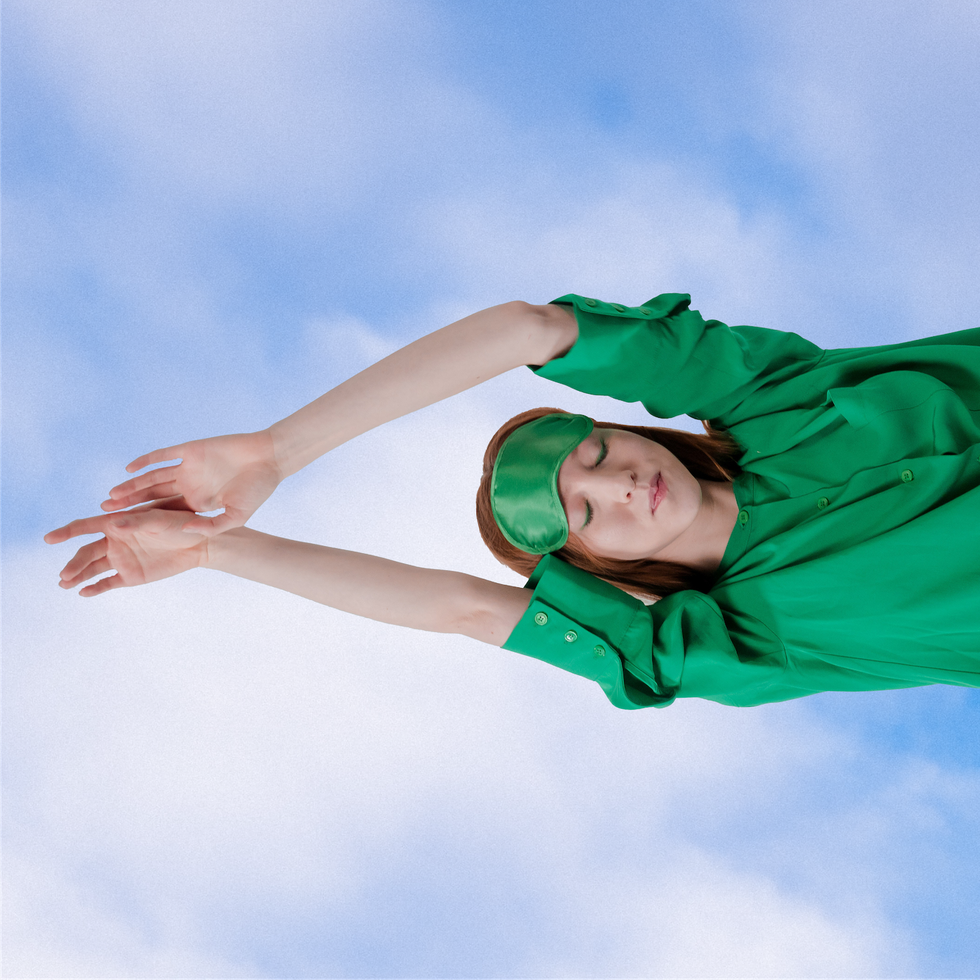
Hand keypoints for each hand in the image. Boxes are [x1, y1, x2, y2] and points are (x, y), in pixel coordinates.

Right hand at [45, 498, 209, 596]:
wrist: (201, 544)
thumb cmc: (181, 524)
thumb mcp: (160, 519)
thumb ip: (136, 521)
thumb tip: (111, 522)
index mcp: (117, 523)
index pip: (86, 526)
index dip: (66, 532)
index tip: (48, 538)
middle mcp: (114, 541)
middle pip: (86, 552)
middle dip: (74, 564)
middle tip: (64, 576)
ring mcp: (121, 559)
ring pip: (93, 569)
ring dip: (78, 576)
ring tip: (64, 584)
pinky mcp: (130, 576)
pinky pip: (108, 583)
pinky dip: (95, 588)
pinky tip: (83, 593)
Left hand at [101, 430, 280, 534]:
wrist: (270, 457)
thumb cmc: (258, 489)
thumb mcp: (237, 515)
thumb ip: (212, 525)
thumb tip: (184, 531)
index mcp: (200, 502)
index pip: (167, 514)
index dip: (146, 522)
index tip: (126, 533)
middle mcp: (190, 485)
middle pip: (153, 496)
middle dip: (130, 505)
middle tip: (106, 514)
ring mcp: (189, 467)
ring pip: (153, 477)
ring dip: (133, 486)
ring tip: (111, 495)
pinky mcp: (191, 449)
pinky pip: (164, 455)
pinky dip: (146, 461)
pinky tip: (130, 468)